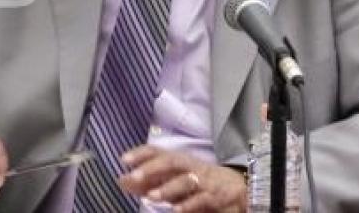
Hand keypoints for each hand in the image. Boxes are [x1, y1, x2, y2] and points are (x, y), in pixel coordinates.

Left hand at [118, 145, 245, 211]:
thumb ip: (147, 182)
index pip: (157, 151)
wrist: (236, 188)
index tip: (123, 159)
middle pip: (170, 161)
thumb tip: (121, 181)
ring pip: (185, 181)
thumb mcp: (172, 180)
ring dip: (168, 188)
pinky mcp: (213, 197)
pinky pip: (201, 200)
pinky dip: (188, 205)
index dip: (141, 153)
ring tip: (151, 196)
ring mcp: (202, 181)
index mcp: (178, 160)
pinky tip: (176, 210)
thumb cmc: (197, 182)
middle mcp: (189, 167)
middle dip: (152, 167)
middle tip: (134, 176)